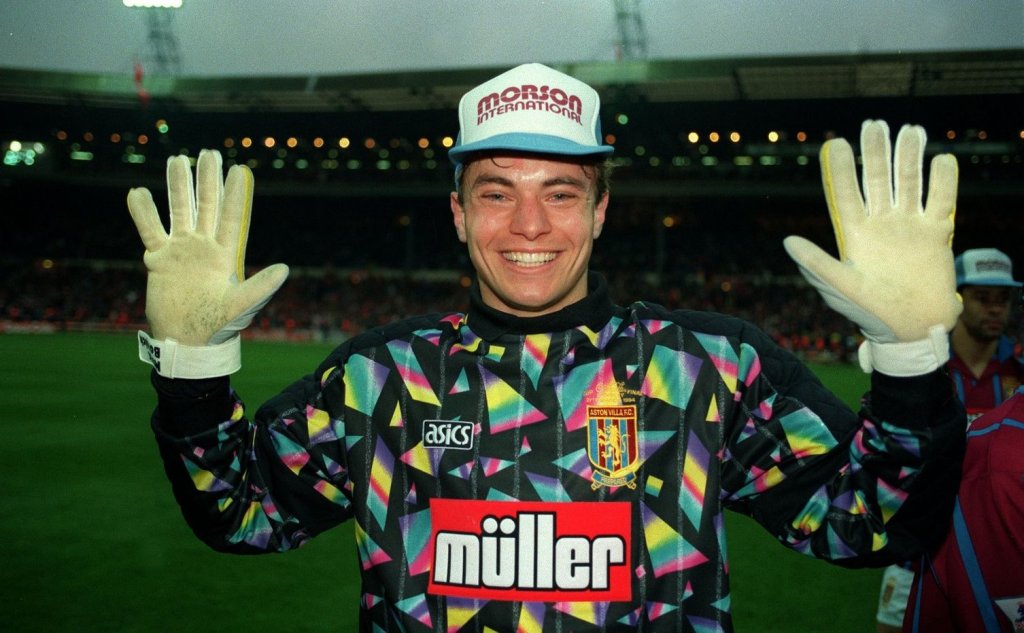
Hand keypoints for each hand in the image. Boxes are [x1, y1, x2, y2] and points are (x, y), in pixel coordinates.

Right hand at [128, 150, 288, 345]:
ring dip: (177, 187)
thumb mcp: (241, 307)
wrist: (186, 342)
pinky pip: (150, 231)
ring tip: (177, 160)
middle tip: (209, 153)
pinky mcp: (159, 260)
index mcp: (225, 255)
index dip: (235, 195)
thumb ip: (260, 288)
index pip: (231, 218)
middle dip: (207, 180)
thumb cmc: (218, 326)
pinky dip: (143, 213)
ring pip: (178, 212)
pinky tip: (137, 192)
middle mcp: (204, 247)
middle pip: (205, 207)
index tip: (240, 170)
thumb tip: (284, 270)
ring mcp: (181, 251)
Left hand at [783, 120, 960, 343]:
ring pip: (909, 183)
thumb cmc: (870, 313)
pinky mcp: (936, 234)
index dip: (840, 169)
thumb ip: (816, 264)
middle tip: (874, 125)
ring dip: (909, 157)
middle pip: (877, 180)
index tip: (835, 143)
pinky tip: (942, 159)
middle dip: (875, 153)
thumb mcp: (840, 288)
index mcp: (854, 234)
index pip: (845, 194)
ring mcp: (909, 226)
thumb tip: (787, 241)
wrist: (913, 329)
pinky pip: (941, 201)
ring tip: (910, 130)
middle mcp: (880, 224)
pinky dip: (943, 180)